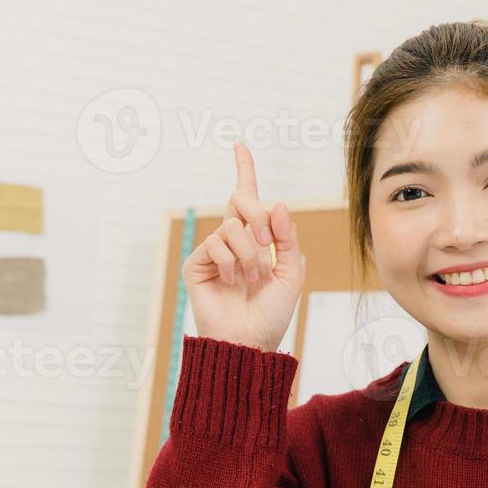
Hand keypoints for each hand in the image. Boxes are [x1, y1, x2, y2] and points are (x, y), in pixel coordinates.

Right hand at [182, 142, 305, 353]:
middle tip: (268, 244)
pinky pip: (214, 242)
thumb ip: (287, 238)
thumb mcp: (292, 273)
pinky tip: (233, 281)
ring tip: (252, 278)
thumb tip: (277, 204)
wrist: (249, 342)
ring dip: (249, 252)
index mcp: (256, 239)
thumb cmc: (271, 313)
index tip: (239, 145)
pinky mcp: (195, 264)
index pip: (247, 198)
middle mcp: (233, 241)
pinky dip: (230, 261)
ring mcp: (213, 252)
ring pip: (231, 226)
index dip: (244, 170)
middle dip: (258, 217)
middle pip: (241, 202)